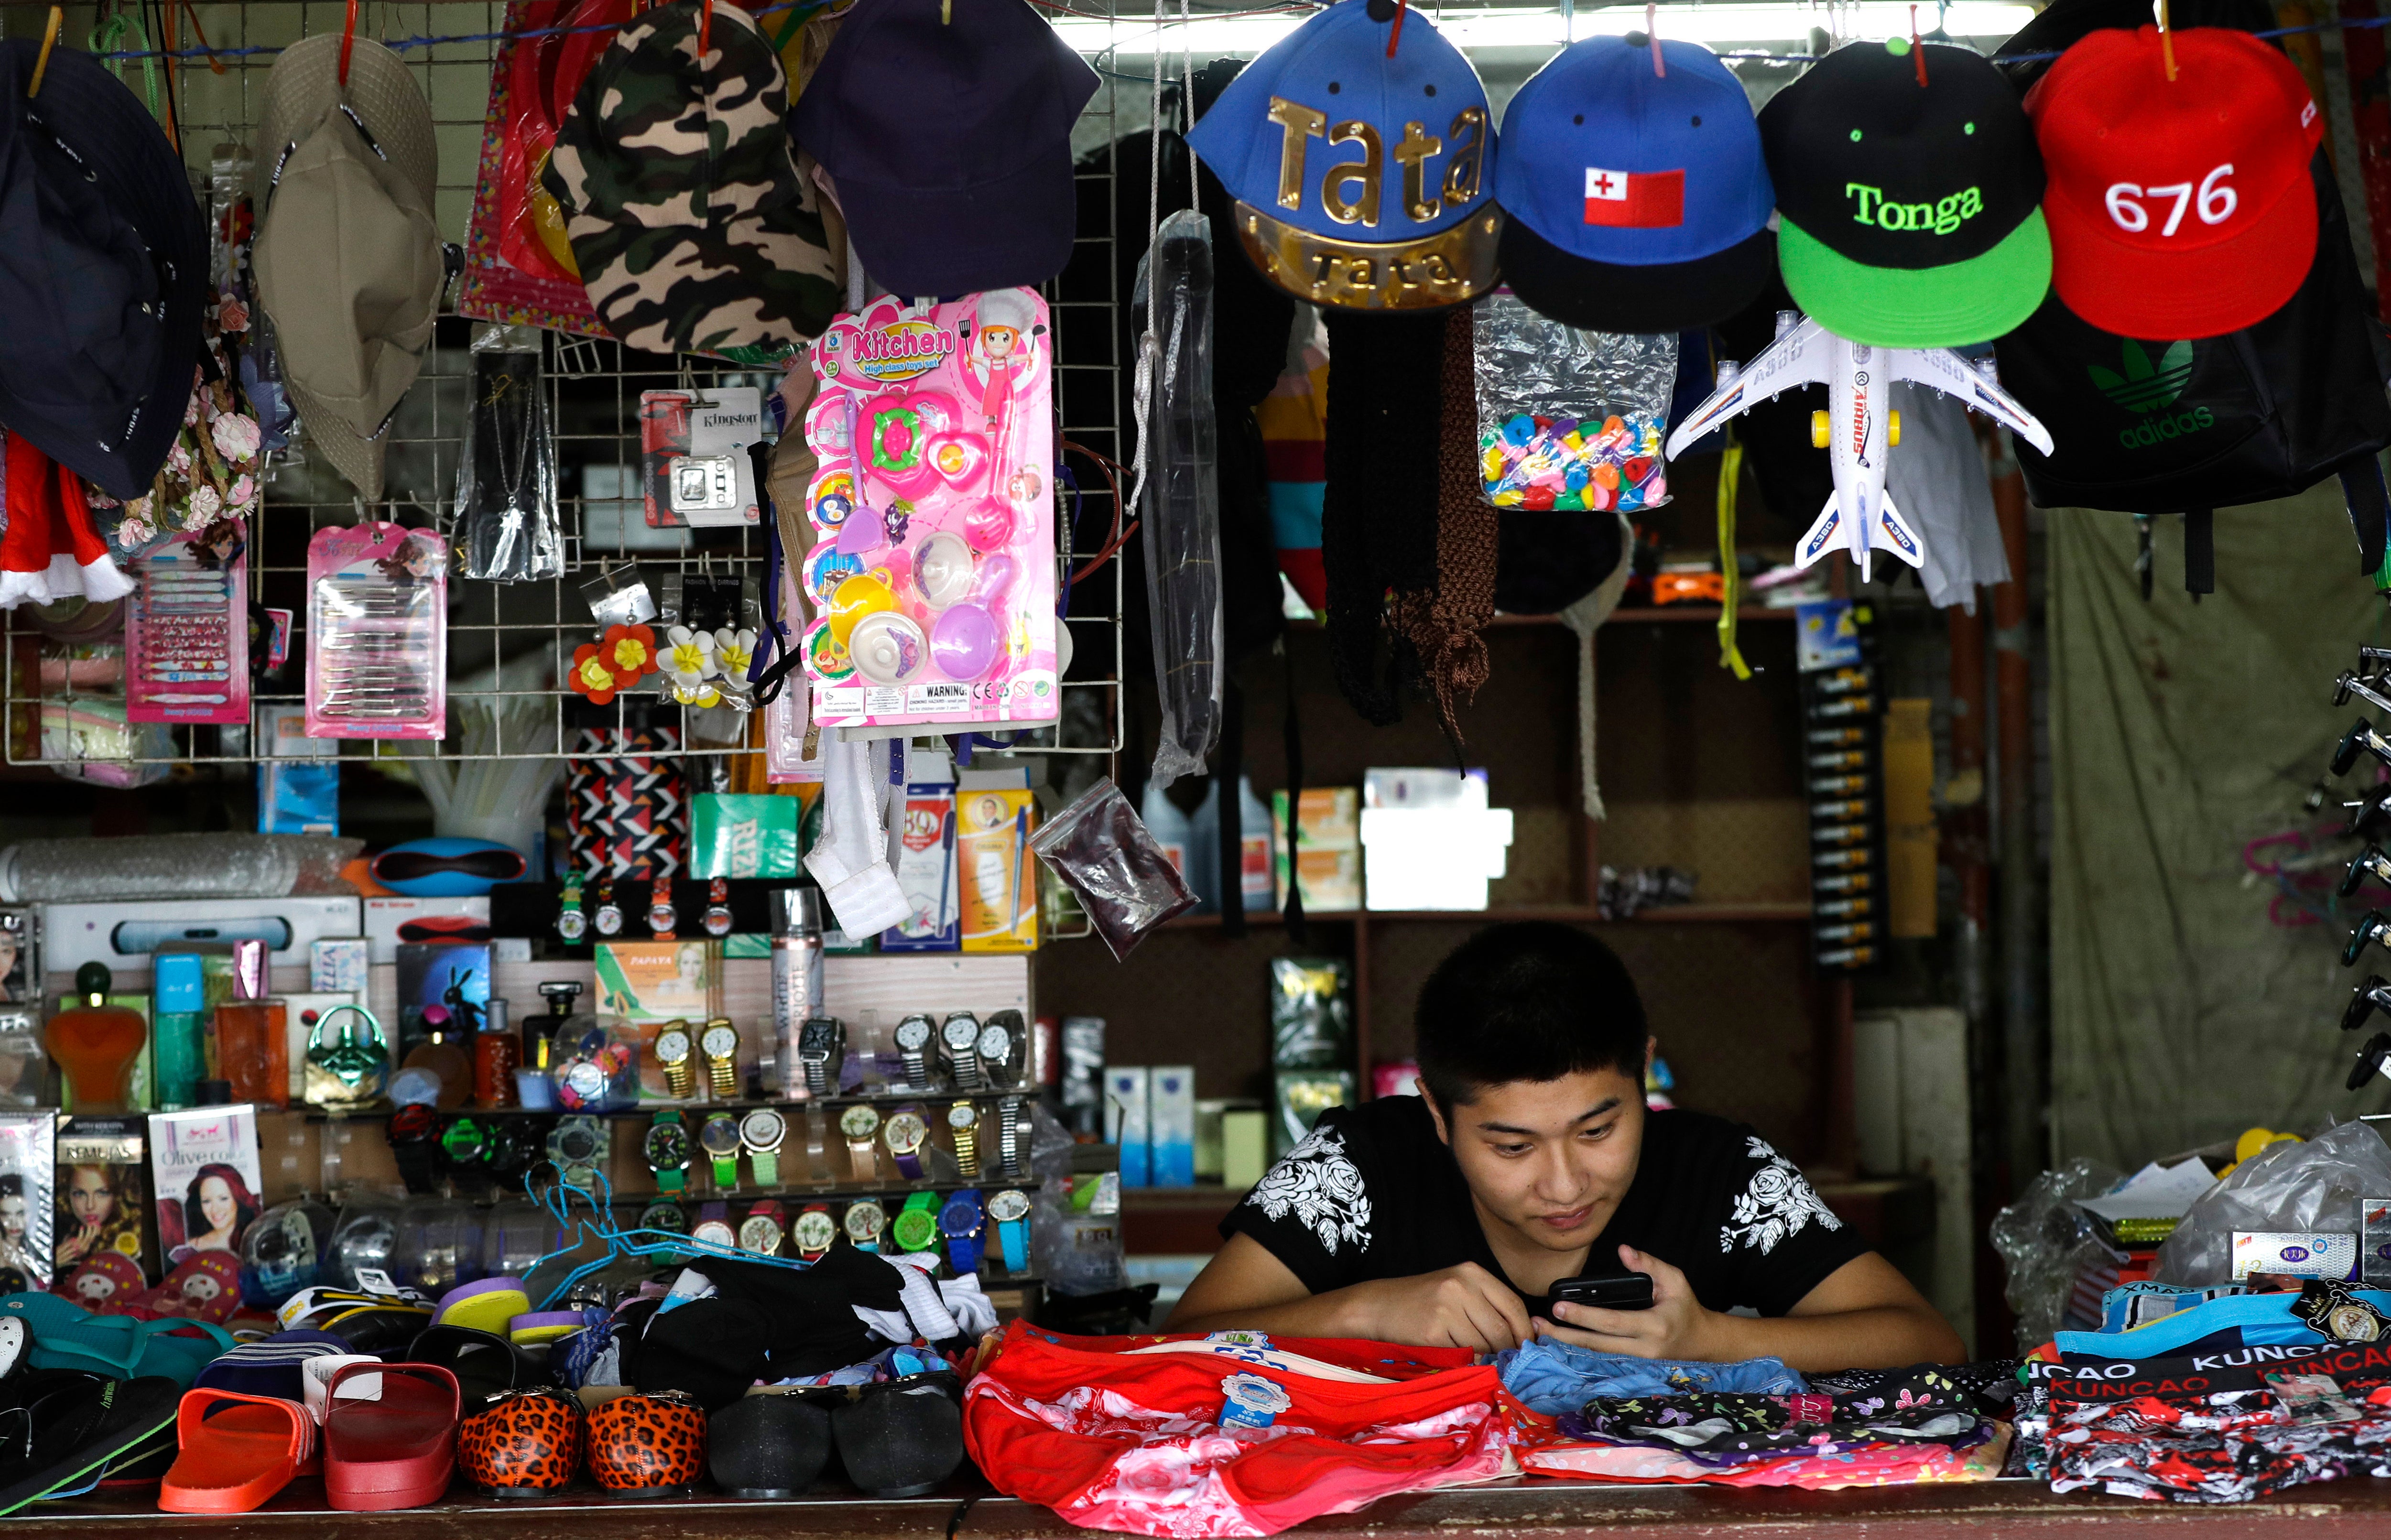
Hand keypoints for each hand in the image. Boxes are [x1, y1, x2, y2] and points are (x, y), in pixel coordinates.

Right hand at [1350, 1263, 1532, 1352]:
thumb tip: (1524, 1335)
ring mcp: (1447, 1308)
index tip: (1527, 1347)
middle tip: (1505, 1361)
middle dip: (1507, 1350)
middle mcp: (1461, 1285)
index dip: (1524, 1330)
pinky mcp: (1434, 1331)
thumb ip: (1488, 1304)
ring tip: (1478, 1357)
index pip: (1513, 1304)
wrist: (1379, 1306)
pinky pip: (1463, 1354)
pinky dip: (1466, 1361)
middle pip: (1502, 1328)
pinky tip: (1457, 1356)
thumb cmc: (1423, 1301)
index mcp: (1472, 1272)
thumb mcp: (1458, 1290)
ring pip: (1484, 1344)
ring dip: (1486, 1357)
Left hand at [1532, 1246, 1719, 1361]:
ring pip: (1596, 1355)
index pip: (1613, 1322)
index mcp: (1654, 1326)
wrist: (1702, 1342)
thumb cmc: (1685, 1308)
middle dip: (1565, 1334)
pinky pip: (1602, 1358)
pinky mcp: (1632, 1366)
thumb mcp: (1675, 1280)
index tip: (1559, 1307)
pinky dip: (1579, 1351)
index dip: (1584, 1316)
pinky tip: (1559, 1342)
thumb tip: (1623, 1250)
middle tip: (1539, 1322)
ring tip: (1541, 1331)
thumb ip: (1650, 1264)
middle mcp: (1643, 1349)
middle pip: (1597, 1344)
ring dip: (1567, 1344)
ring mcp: (1637, 1362)